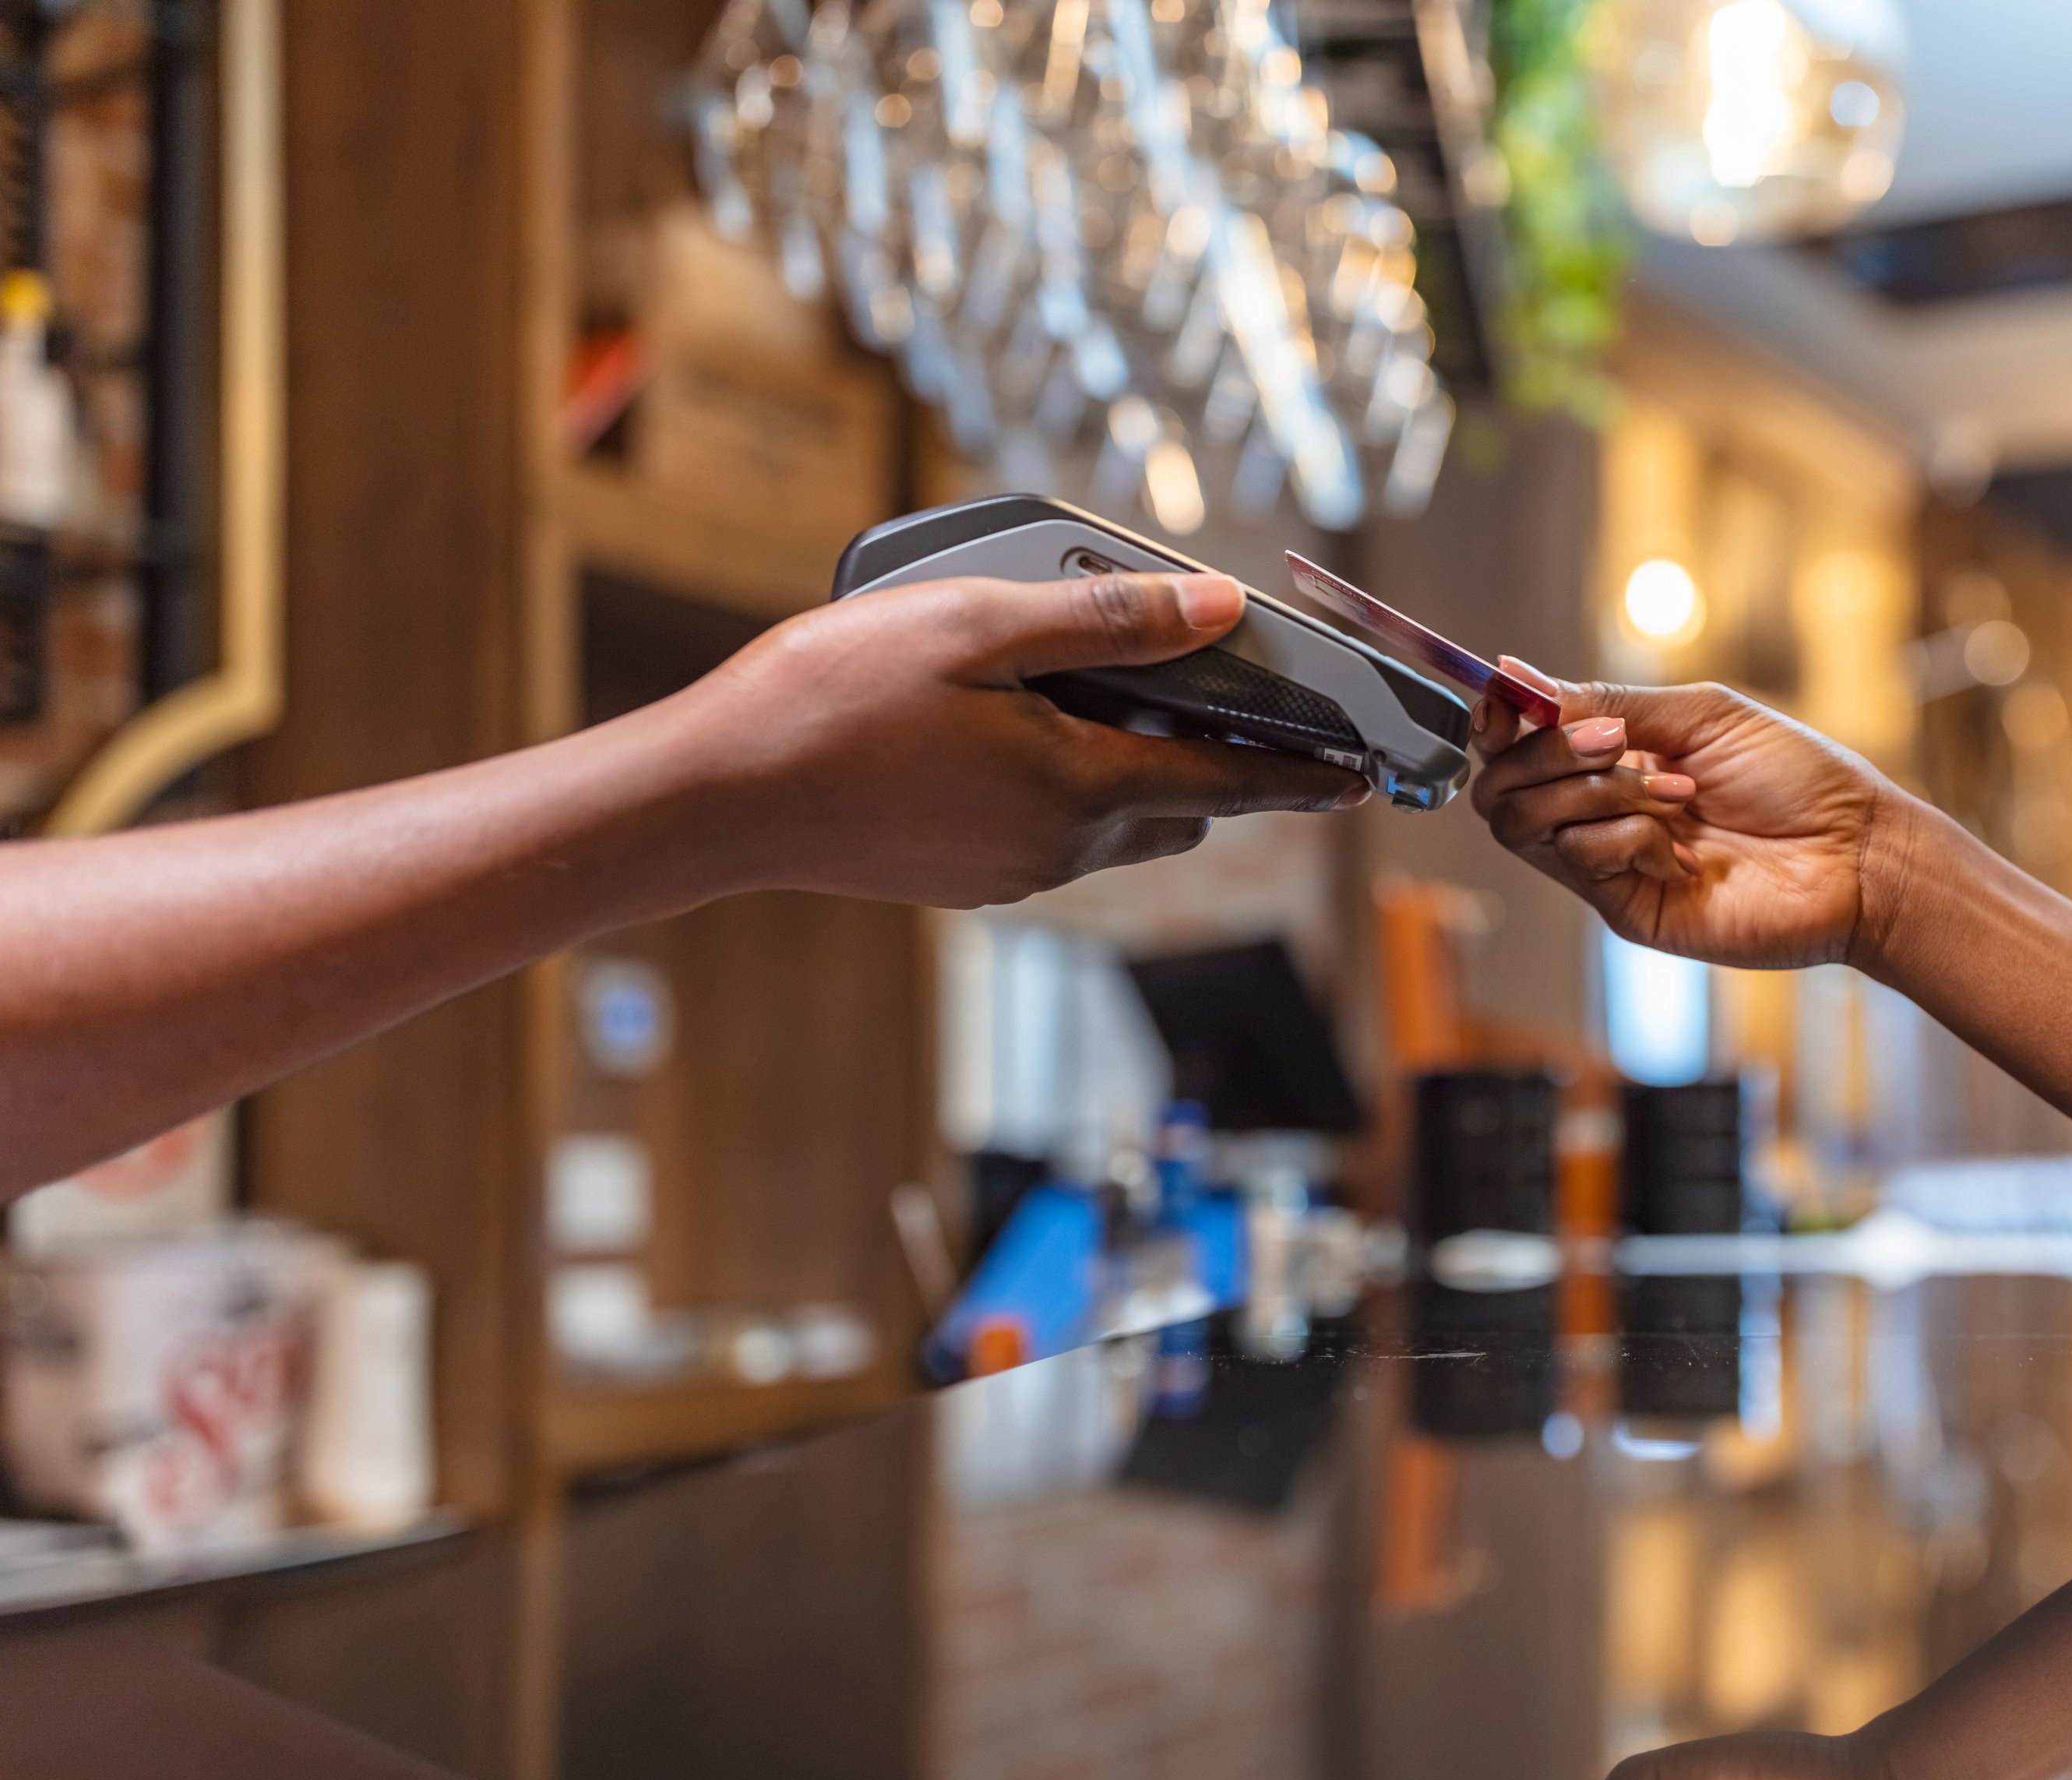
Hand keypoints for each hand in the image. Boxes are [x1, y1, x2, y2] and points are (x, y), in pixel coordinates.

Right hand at [660, 570, 1368, 908]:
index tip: (1355, 773)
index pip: (1228, 782)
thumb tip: (1219, 608)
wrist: (716, 798)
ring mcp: (1008, 874)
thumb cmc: (833, 701)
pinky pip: (1051, 836)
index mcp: (1079, 788)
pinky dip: (1070, 790)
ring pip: (1114, 827)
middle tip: (1241, 714)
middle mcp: (1058, 848)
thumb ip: (1109, 620)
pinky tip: (1022, 734)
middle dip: (1222, 771)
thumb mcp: (978, 628)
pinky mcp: (963, 879)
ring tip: (1120, 704)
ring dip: (1137, 776)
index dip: (1300, 774)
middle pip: (1178, 811)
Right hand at [1467, 679, 1935, 971]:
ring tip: (1676, 794)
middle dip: (1548, 754)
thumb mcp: (1700, 714)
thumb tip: (1514, 674)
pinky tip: (1689, 851)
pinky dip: (1632, 838)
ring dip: (1599, 793)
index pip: (1516, 743)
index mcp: (1613, 759)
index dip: (1499, 720)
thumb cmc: (1799, 780)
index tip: (1510, 703)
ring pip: (1528, 825)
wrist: (1857, 855)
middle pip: (1502, 788)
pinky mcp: (1626, 910)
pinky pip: (1582, 861)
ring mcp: (1608, 866)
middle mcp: (1600, 812)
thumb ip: (1606, 700)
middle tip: (1616, 744)